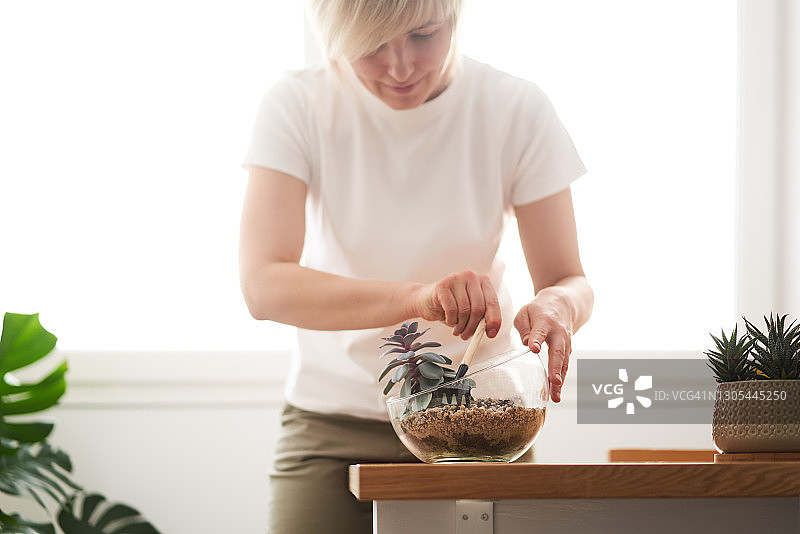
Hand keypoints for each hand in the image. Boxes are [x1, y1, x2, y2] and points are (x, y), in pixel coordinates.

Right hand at [412, 270, 500, 339]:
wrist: (425, 300)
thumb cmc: (451, 308)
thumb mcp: (470, 312)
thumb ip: (483, 318)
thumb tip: (492, 331)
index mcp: (483, 281)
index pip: (492, 302)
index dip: (494, 320)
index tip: (491, 334)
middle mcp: (471, 276)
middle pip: (478, 308)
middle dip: (473, 327)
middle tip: (466, 336)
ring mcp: (456, 279)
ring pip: (465, 311)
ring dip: (461, 327)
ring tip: (456, 331)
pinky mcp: (442, 286)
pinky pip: (452, 310)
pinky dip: (451, 321)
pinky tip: (448, 320)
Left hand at [513, 287, 573, 402]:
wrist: (564, 304)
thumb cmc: (539, 310)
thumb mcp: (526, 312)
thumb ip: (524, 327)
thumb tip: (527, 345)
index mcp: (544, 321)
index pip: (540, 331)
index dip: (537, 339)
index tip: (534, 349)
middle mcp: (558, 332)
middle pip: (557, 351)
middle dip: (556, 367)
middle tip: (555, 381)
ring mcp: (566, 342)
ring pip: (563, 362)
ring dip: (560, 380)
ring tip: (555, 397)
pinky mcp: (567, 350)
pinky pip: (564, 365)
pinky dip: (561, 378)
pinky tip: (556, 393)